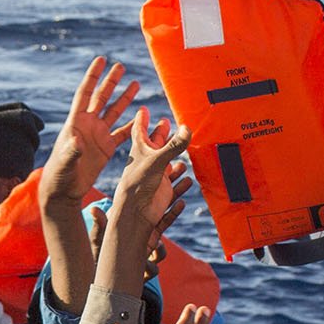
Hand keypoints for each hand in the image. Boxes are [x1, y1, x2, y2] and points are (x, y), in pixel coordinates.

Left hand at [40, 56, 139, 204]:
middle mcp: (87, 125)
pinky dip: (132, 124)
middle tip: (121, 66)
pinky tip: (142, 116)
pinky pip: (121, 132)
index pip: (85, 93)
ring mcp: (97, 136)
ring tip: (136, 84)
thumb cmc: (59, 176)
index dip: (93, 76)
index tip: (101, 60)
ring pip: (113, 112)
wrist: (63, 191)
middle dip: (110, 82)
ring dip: (124, 98)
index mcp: (76, 123)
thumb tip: (78, 142)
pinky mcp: (105, 148)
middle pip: (101, 98)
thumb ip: (71, 152)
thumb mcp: (65, 163)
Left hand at [110, 108, 191, 233]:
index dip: (142, 120)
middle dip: (161, 134)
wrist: (135, 214)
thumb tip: (188, 128)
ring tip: (182, 150)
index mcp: (140, 151)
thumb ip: (174, 145)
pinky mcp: (163, 191)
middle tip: (166, 122)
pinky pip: (174, 184)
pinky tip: (187, 180)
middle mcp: (147, 162)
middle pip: (155, 144)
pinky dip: (181, 182)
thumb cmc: (138, 184)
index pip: (140, 131)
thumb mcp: (157, 160)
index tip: (143, 109)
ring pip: (166, 163)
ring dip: (174, 157)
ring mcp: (155, 176)